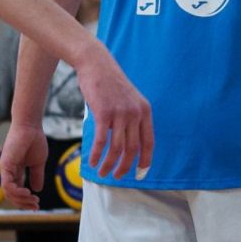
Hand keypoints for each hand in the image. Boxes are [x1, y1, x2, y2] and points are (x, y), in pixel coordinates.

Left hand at [0, 122, 48, 208]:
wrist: (31, 127)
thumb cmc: (34, 140)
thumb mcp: (38, 162)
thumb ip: (36, 176)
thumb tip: (37, 190)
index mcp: (16, 171)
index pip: (17, 191)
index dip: (26, 200)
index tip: (37, 205)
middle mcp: (8, 172)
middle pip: (12, 195)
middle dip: (24, 203)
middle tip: (36, 206)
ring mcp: (6, 169)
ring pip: (9, 192)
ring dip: (21, 200)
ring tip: (33, 200)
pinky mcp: (5, 165)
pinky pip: (7, 184)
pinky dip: (16, 192)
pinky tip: (28, 193)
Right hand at [74, 38, 154, 178]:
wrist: (96, 64)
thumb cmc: (110, 84)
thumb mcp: (129, 99)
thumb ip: (132, 118)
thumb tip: (128, 140)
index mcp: (145, 112)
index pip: (149, 143)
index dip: (145, 161)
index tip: (139, 175)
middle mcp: (136, 114)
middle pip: (133, 149)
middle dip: (125, 167)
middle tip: (117, 177)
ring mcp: (120, 113)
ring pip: (117, 148)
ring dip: (109, 164)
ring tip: (102, 172)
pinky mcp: (104, 113)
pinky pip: (102, 140)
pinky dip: (96, 154)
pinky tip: (91, 162)